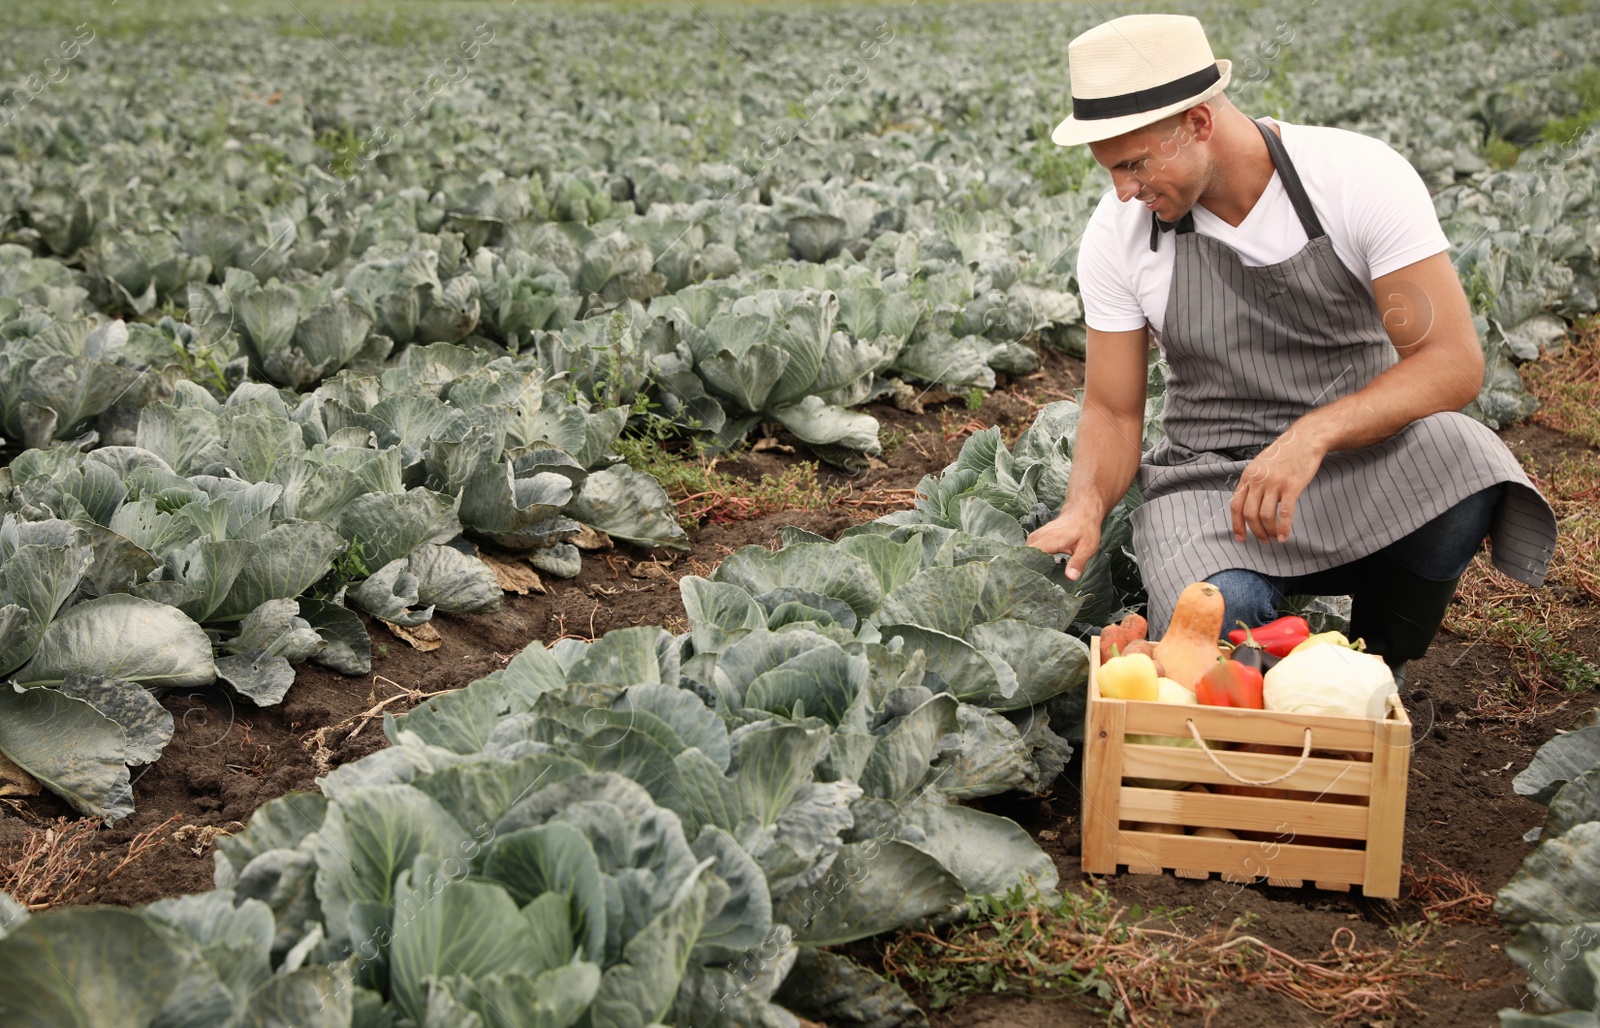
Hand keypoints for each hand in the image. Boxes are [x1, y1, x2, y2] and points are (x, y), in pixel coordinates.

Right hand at [1026, 506, 1101, 580]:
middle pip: (1024, 554)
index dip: (1028, 568)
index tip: (1030, 580)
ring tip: (1032, 576)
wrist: (1082, 512)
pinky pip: (1028, 547)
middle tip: (1031, 582)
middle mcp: (1040, 536)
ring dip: (1027, 561)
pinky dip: (1030, 556)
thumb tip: (1071, 577)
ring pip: (1025, 550)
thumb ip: (1078, 562)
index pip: (1029, 555)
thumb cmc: (1086, 529)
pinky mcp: (1038, 535)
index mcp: (1049, 540)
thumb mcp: (1087, 548)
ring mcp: (1037, 534)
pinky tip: (1037, 565)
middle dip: (1026, 567)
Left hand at [1230, 424, 1325, 543]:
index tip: (1240, 537)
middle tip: (1263, 540)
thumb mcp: (1260, 464)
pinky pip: (1285, 513)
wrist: (1306, 439)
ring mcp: (1275, 483)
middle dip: (1255, 531)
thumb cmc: (1285, 453)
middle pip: (1249, 513)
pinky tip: (1285, 536)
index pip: (1236, 505)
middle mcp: (1258, 480)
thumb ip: (1253, 483)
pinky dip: (1284, 528)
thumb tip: (1249, 506)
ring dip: (1269, 531)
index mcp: (1248, 476)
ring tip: (1275, 538)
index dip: (1236, 524)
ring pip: (1265, 516)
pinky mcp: (1292, 486)